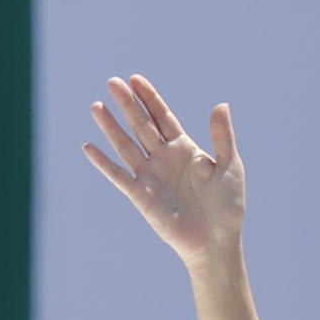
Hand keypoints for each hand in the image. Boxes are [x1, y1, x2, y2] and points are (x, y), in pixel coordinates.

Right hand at [83, 74, 244, 267]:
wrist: (216, 240)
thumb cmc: (227, 204)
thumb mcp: (231, 166)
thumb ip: (223, 137)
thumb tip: (221, 105)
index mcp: (185, 148)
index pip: (162, 117)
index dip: (149, 98)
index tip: (136, 79)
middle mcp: (164, 158)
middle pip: (142, 125)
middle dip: (128, 104)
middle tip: (113, 81)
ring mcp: (151, 176)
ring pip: (126, 145)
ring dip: (111, 127)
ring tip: (96, 106)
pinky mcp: (141, 196)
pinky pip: (119, 176)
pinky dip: (104, 163)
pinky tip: (89, 147)